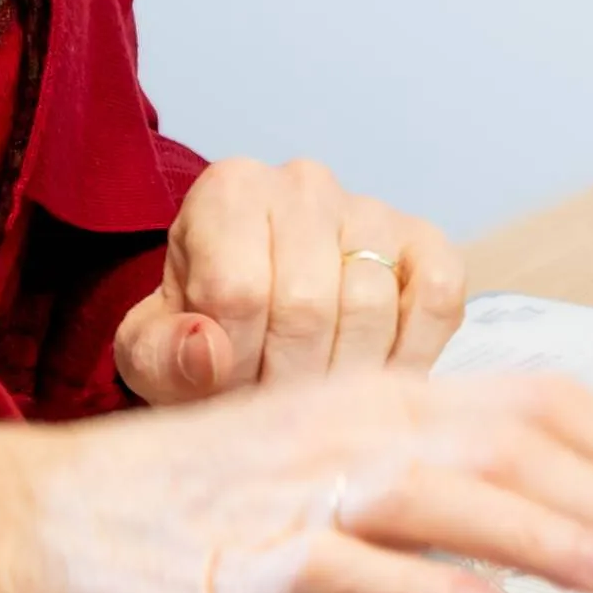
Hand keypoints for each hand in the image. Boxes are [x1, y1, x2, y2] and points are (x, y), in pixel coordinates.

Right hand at [0, 370, 592, 592]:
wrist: (57, 518)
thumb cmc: (201, 502)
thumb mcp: (335, 473)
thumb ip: (438, 490)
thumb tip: (555, 525)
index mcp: (389, 400)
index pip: (542, 403)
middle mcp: (362, 428)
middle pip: (520, 448)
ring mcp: (311, 490)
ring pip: (451, 496)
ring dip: (548, 533)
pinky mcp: (260, 557)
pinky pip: (354, 568)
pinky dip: (424, 588)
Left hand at [116, 157, 466, 402]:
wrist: (254, 318)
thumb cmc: (203, 330)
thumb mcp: (155, 351)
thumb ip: (165, 355)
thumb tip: (210, 354)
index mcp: (228, 192)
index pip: (237, 291)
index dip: (233, 363)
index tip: (226, 389)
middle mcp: (303, 185)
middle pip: (307, 307)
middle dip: (288, 381)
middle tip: (274, 407)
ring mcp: (372, 210)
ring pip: (371, 310)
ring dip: (344, 379)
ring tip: (314, 395)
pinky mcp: (427, 245)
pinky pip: (437, 301)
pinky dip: (412, 354)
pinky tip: (372, 376)